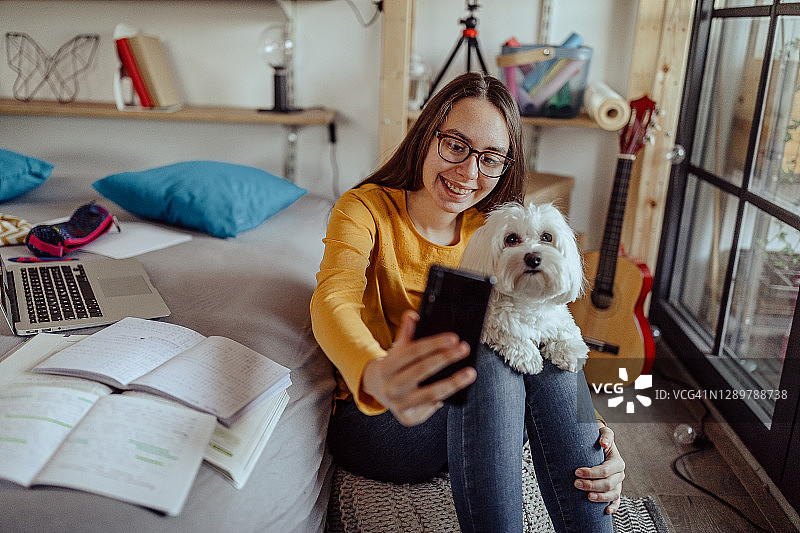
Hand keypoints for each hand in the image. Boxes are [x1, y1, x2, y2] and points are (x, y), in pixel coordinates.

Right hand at [361, 310, 475, 425]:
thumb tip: (413, 315)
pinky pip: (431, 407)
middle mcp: (391, 387)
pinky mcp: (408, 418)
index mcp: (387, 366)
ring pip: (430, 394)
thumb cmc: (395, 365)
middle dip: (445, 358)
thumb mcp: (398, 348)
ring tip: (471, 373)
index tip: (454, 338)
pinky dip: (444, 398)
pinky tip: (458, 391)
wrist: (377, 388)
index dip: (434, 344)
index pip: (412, 352)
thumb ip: (407, 332)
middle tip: (464, 349)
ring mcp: (399, 405)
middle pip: (422, 371)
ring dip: (453, 383)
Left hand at [574, 424, 624, 513]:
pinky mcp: (615, 491)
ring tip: (587, 497)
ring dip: (600, 497)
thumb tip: (603, 443)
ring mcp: (618, 484)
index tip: (576, 472)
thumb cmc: (598, 439)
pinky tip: (605, 511)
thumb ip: (605, 435)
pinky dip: (613, 507)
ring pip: (612, 495)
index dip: (591, 473)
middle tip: (576, 483)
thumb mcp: (603, 433)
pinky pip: (616, 501)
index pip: (605, 470)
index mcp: (617, 462)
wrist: (600, 445)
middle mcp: (619, 474)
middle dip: (591, 485)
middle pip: (608, 484)